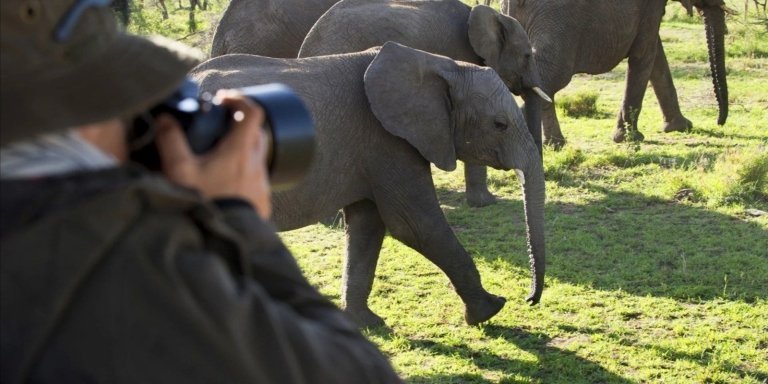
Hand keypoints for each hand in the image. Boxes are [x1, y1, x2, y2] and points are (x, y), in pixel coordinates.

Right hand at [154, 90, 271, 219]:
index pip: (253, 112)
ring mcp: (262, 182)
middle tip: (220, 126)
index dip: (240, 99)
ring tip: (219, 156)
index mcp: (241, 150)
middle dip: (241, 124)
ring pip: (258, 155)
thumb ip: (170, 141)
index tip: (223, 100)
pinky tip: (226, 182)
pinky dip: (244, 172)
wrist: (224, 237)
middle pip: (258, 132)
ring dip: (243, 149)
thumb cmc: (204, 201)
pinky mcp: (263, 200)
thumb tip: (164, 119)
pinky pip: (257, 178)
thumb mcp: (179, 169)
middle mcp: (257, 163)